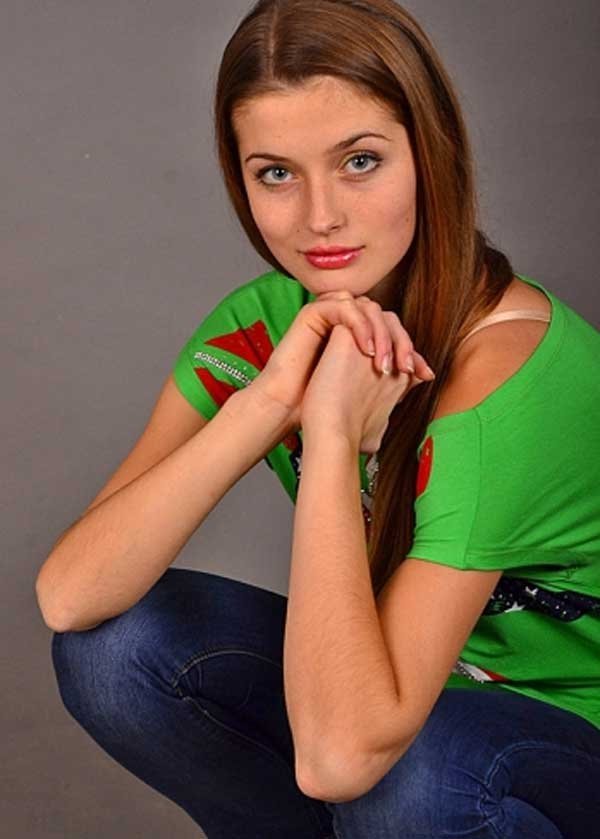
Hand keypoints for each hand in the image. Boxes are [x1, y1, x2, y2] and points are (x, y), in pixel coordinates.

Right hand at [250, 289, 433, 430]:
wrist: (292, 409)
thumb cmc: (323, 406)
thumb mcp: (369, 394)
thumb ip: (395, 381)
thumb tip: (424, 376)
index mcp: (360, 338)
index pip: (394, 332)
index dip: (410, 350)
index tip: (423, 375)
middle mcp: (348, 324)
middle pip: (386, 316)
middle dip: (402, 341)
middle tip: (406, 368)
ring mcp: (331, 316)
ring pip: (368, 307)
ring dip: (382, 333)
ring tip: (384, 363)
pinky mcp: (314, 313)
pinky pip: (344, 305)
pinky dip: (360, 325)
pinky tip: (367, 351)